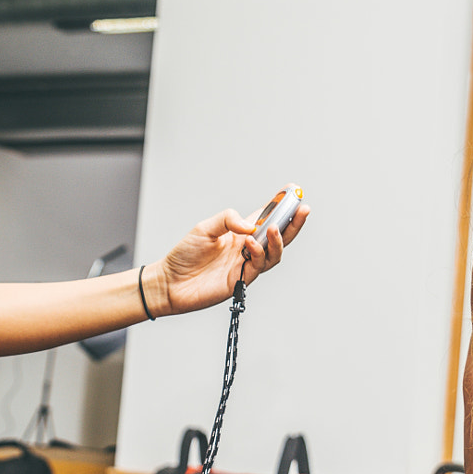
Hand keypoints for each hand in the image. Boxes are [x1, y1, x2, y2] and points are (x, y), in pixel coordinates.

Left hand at [148, 199, 310, 315]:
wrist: (169, 282)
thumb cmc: (185, 255)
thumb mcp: (205, 227)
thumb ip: (228, 220)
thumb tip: (251, 225)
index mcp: (241, 233)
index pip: (266, 217)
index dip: (281, 205)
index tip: (294, 191)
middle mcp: (247, 249)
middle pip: (279, 236)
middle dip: (293, 223)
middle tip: (302, 208)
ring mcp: (246, 266)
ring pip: (274, 254)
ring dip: (278, 240)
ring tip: (272, 228)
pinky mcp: (240, 281)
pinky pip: (257, 267)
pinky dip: (258, 254)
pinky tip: (251, 243)